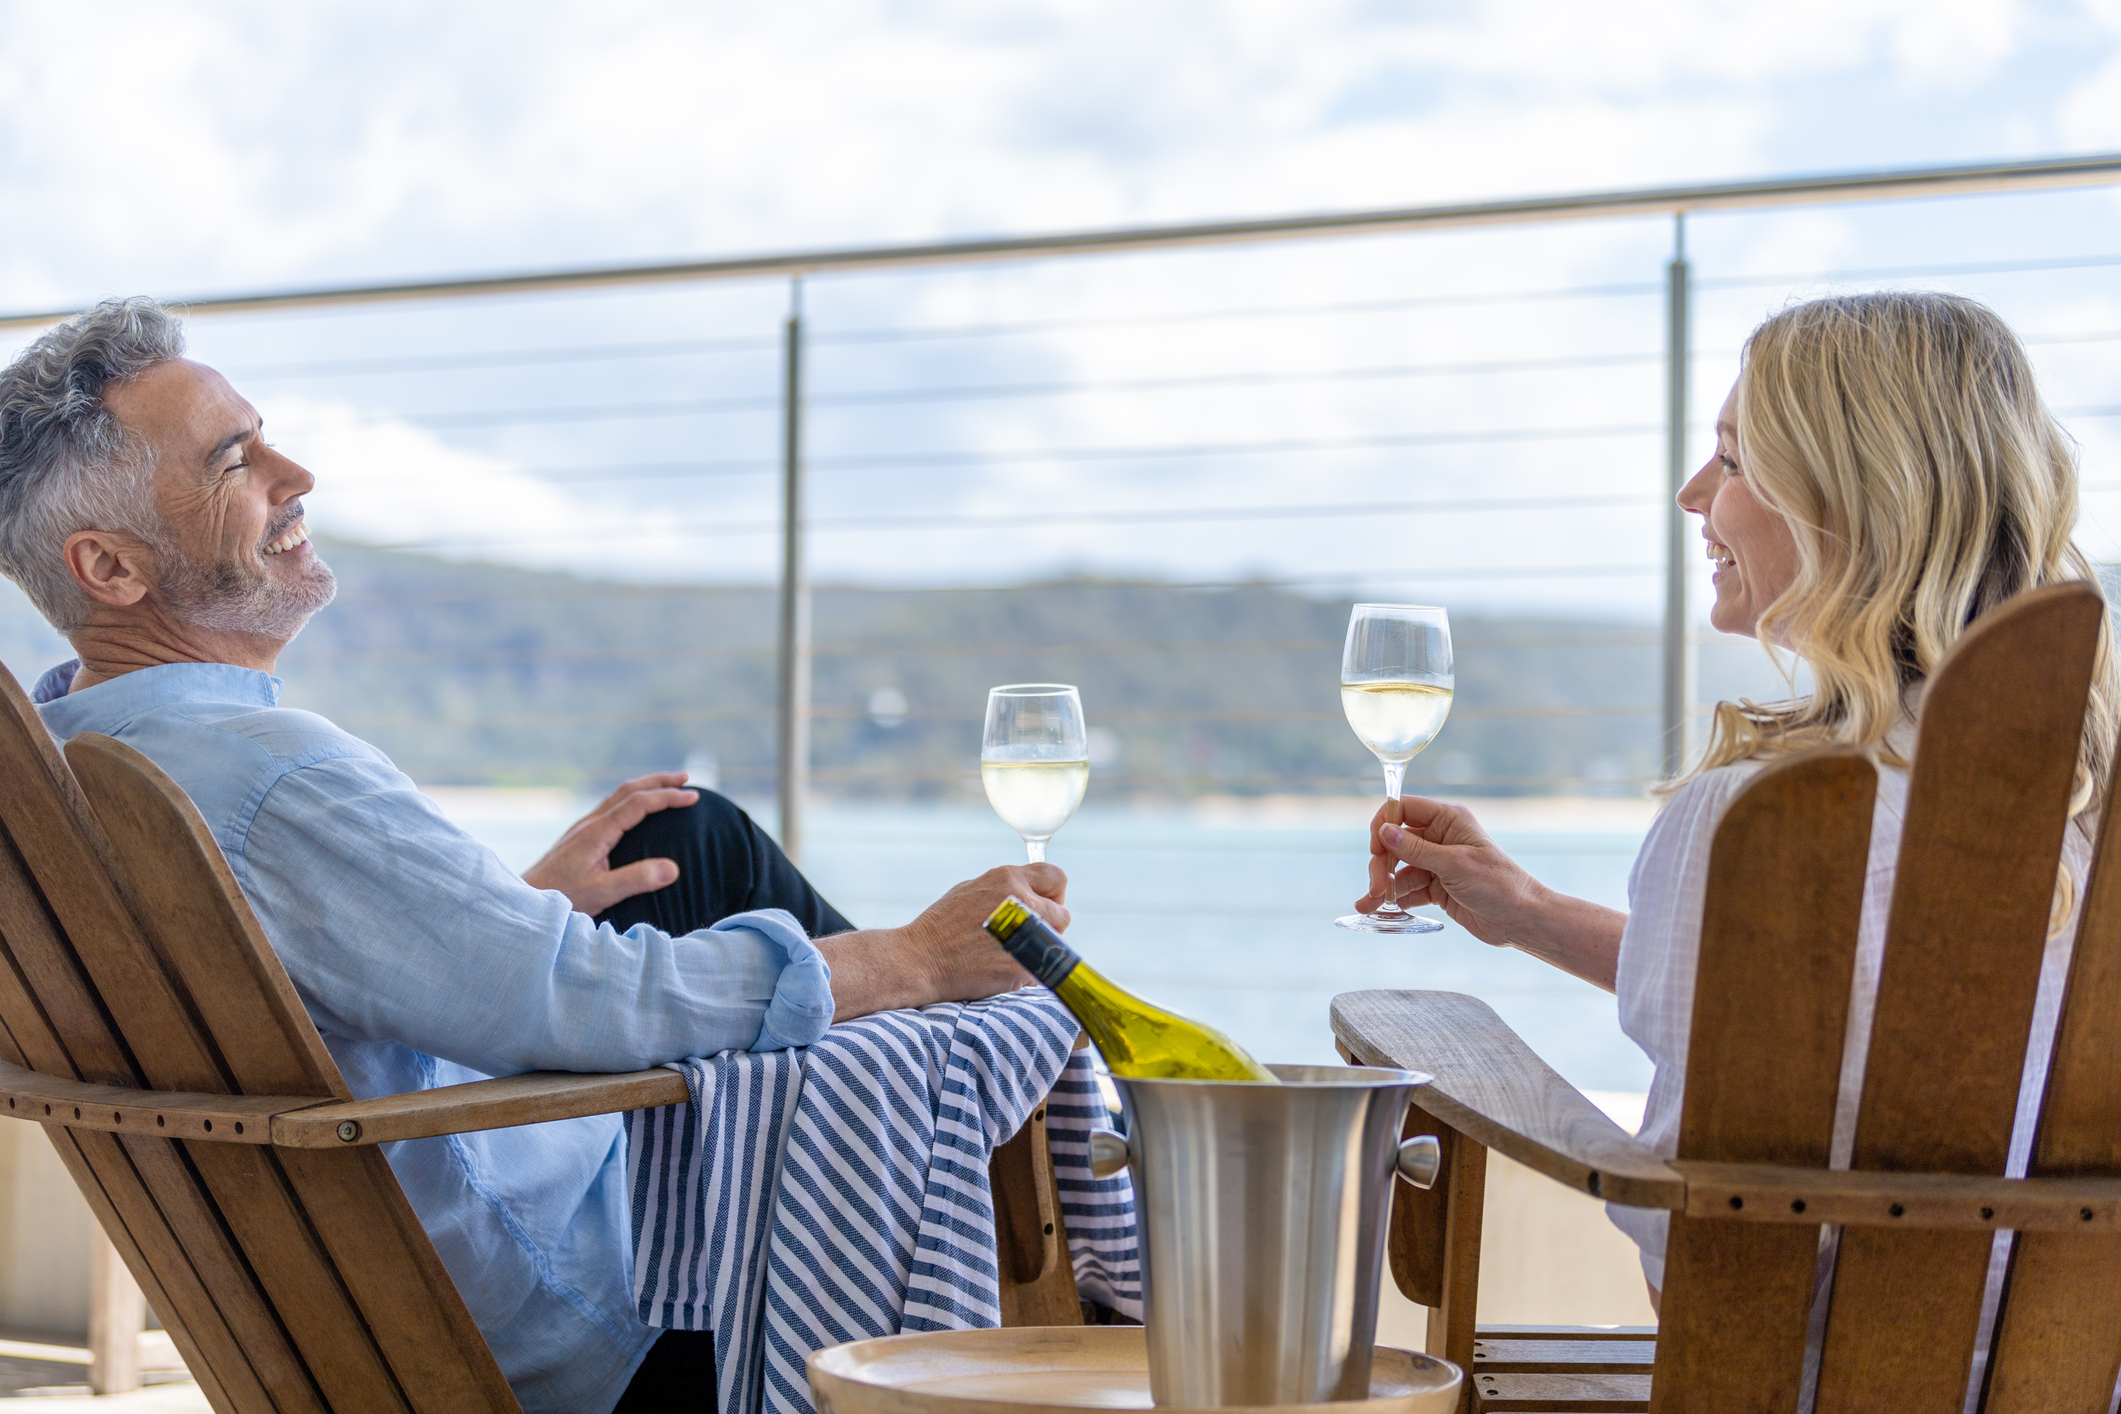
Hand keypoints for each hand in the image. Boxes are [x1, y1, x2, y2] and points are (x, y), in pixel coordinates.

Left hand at [522, 772, 699, 914]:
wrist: (524, 899)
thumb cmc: (560, 898)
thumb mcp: (602, 893)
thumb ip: (637, 879)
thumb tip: (673, 868)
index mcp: (598, 831)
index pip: (639, 803)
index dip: (668, 797)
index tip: (693, 797)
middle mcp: (590, 823)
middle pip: (628, 790)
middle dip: (659, 781)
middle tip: (686, 779)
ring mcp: (582, 828)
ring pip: (618, 796)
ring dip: (645, 787)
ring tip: (667, 788)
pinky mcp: (578, 837)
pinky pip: (610, 807)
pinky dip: (632, 799)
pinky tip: (635, 811)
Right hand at [817, 863, 1068, 1021]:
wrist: (919, 960)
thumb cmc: (941, 927)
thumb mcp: (971, 890)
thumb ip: (1004, 888)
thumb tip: (1028, 892)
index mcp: (1008, 878)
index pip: (1056, 877)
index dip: (1054, 895)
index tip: (1043, 908)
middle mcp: (1021, 900)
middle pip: (1062, 914)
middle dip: (1049, 927)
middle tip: (1025, 938)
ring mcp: (1024, 933)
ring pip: (1056, 944)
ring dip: (1041, 951)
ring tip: (1012, 955)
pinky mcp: (1023, 964)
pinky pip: (1042, 970)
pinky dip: (1028, 973)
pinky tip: (1003, 972)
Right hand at [1358, 795, 1542, 948]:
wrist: (1521, 919)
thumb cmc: (1498, 884)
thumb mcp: (1454, 865)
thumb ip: (1416, 850)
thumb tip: (1384, 831)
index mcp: (1448, 820)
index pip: (1404, 809)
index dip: (1384, 824)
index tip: (1375, 848)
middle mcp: (1440, 838)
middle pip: (1395, 842)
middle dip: (1382, 864)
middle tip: (1376, 888)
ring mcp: (1437, 864)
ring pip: (1399, 869)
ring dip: (1383, 885)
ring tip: (1370, 905)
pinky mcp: (1437, 888)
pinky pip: (1408, 889)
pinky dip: (1395, 899)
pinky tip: (1381, 910)